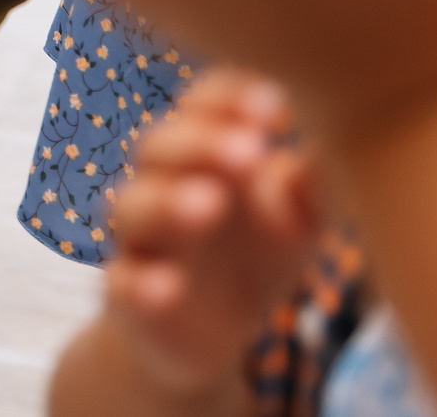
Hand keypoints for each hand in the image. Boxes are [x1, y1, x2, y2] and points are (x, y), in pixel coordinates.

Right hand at [102, 71, 320, 396]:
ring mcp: (140, 241)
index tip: (276, 108)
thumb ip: (311, 190)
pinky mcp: (128, 296)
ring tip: (212, 204)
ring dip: (168, 202)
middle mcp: (161, 186)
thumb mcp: (300, 226)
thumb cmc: (256, 259)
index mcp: (202, 156)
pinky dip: (143, 283)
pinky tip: (172, 286)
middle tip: (251, 150)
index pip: (200, 107)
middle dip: (202, 144)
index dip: (229, 100)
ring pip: (133, 208)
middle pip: (159, 147)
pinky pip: (123, 283)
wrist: (210, 336)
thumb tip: (312, 151)